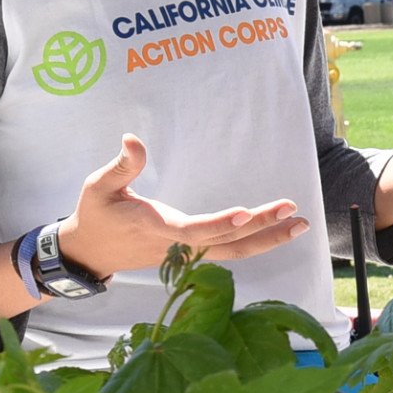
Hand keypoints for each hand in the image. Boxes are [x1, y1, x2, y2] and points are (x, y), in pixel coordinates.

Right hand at [55, 135, 309, 277]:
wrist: (90, 253)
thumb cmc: (95, 214)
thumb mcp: (97, 186)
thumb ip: (121, 166)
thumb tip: (133, 138)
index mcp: (154, 227)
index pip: (193, 231)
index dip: (219, 225)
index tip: (246, 215)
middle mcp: (176, 246)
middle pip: (226, 245)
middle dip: (262, 231)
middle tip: (294, 212)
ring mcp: (187, 253)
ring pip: (233, 253)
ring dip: (269, 240)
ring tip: (302, 224)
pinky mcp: (192, 253)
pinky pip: (230, 251)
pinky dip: (257, 243)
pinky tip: (282, 231)